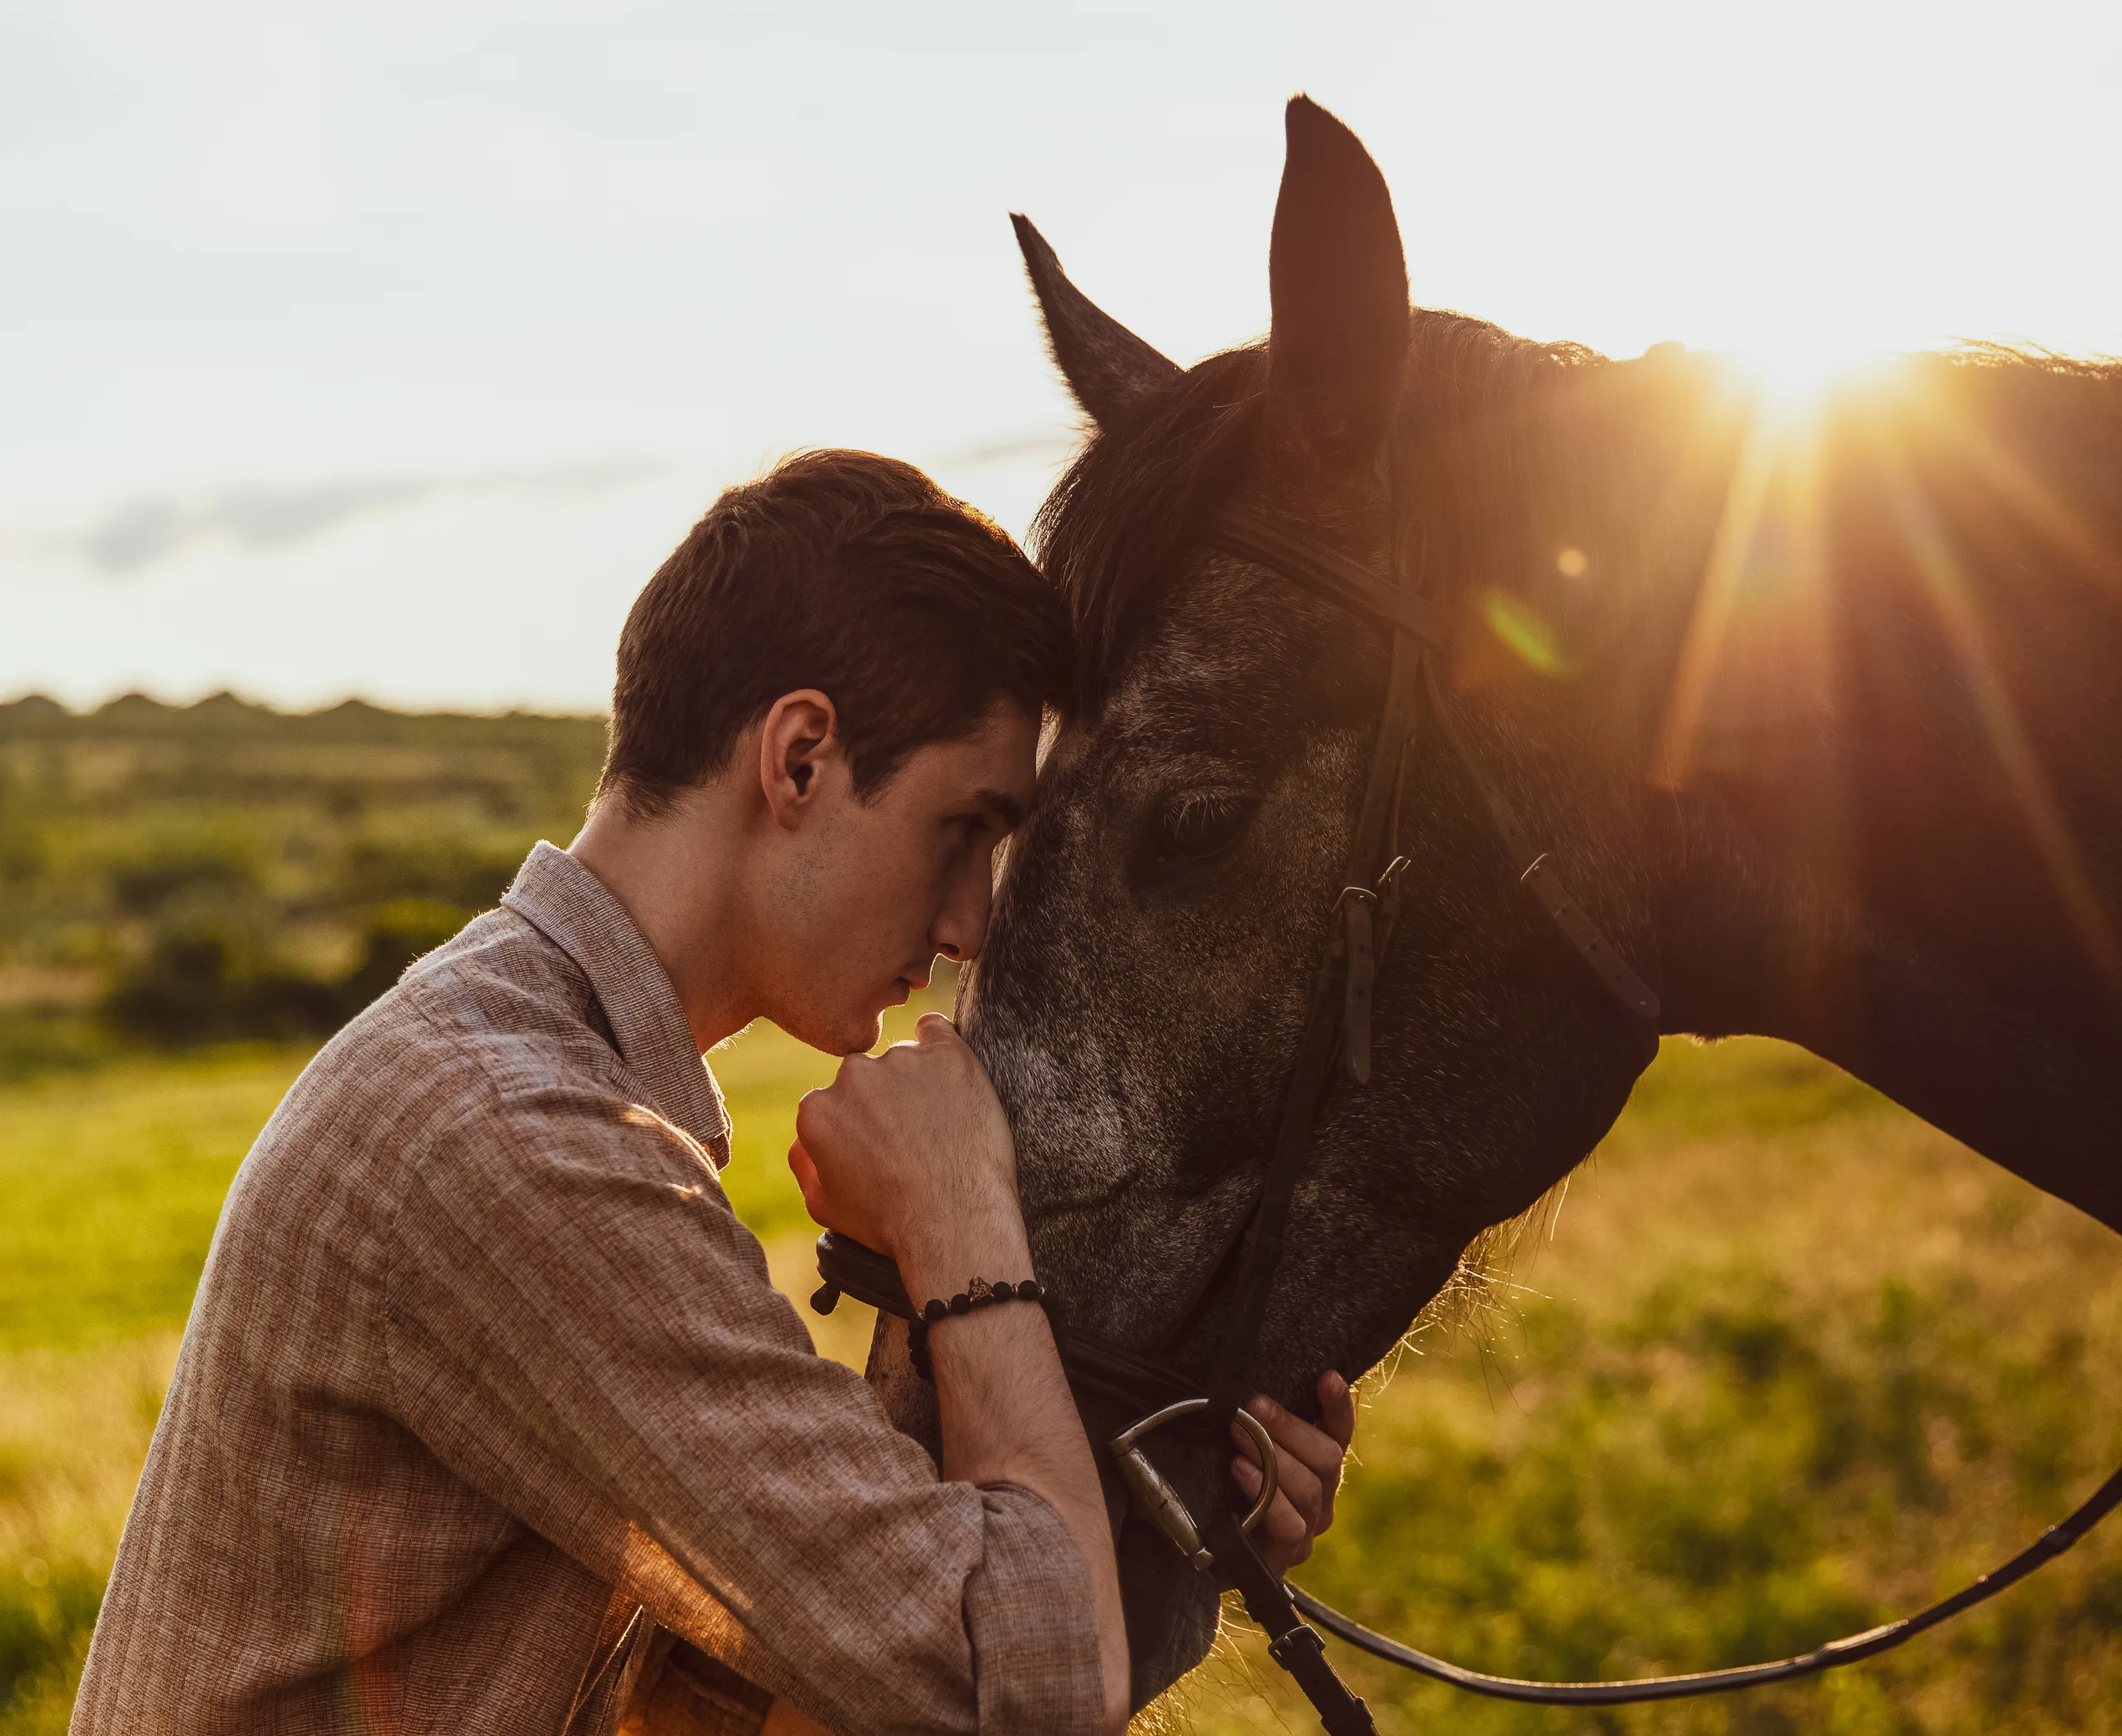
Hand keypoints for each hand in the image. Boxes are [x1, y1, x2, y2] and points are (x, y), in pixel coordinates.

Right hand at [789, 1013, 1026, 1290]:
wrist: (953, 1222)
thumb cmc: (890, 1222)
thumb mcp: (824, 1206)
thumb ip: (803, 1163)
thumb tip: (803, 1136)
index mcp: (817, 1110)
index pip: (835, 1102)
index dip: (861, 1126)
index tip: (884, 1146)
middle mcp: (852, 1076)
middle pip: (866, 1077)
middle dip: (886, 1101)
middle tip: (915, 1137)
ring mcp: (900, 1061)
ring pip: (904, 1059)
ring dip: (918, 1082)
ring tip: (943, 1126)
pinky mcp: (946, 1054)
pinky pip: (937, 1031)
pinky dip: (941, 1048)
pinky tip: (950, 1075)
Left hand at [1229, 1371, 1354, 1574]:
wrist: (1201, 1548)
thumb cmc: (1222, 1484)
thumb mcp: (1240, 1446)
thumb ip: (1258, 1424)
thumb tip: (1251, 1392)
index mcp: (1317, 1463)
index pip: (1339, 1430)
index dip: (1338, 1405)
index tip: (1328, 1377)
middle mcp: (1322, 1495)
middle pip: (1327, 1458)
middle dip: (1289, 1428)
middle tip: (1254, 1407)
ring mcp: (1308, 1528)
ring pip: (1309, 1490)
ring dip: (1272, 1458)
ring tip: (1239, 1436)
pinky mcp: (1287, 1555)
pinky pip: (1290, 1525)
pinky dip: (1267, 1497)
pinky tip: (1241, 1472)